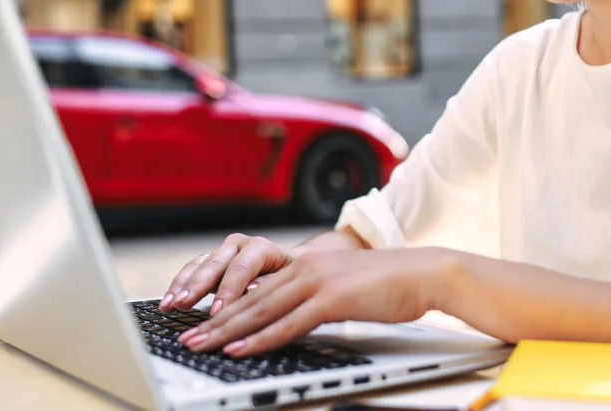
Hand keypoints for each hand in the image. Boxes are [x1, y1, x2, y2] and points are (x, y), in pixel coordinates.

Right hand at [161, 234, 296, 314]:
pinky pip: (191, 271)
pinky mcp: (211, 263)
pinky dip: (179, 286)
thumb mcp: (290, 281)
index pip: (242, 267)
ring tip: (170, 305)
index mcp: (261, 248)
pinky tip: (168, 303)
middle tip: (183, 304)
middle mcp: (239, 246)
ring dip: (182, 286)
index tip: (217, 312)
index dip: (229, 290)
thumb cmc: (293, 277)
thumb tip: (253, 289)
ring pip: (199, 265)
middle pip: (215, 264)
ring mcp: (222, 253)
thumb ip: (271, 284)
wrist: (291, 265)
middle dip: (197, 286)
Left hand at [178, 247, 451, 356]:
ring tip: (201, 345)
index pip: (256, 288)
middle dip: (214, 321)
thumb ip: (315, 300)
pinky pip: (288, 323)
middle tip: (187, 337)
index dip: (225, 306)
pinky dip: (261, 338)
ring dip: (227, 330)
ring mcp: (317, 281)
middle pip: (250, 298)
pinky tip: (241, 348)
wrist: (424, 273)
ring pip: (261, 309)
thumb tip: (292, 319)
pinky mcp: (332, 298)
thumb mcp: (343, 289)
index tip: (200, 322)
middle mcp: (305, 267)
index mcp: (305, 263)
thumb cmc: (389, 285)